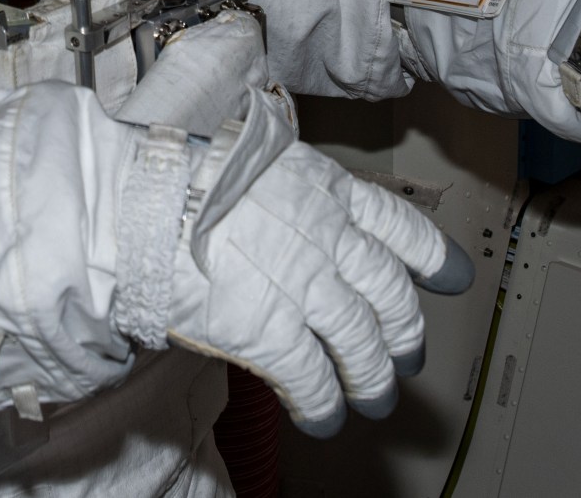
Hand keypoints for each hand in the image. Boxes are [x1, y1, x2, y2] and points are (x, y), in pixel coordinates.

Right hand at [114, 91, 472, 437]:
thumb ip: (281, 199)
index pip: (396, 224)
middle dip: (404, 331)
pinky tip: (325, 418)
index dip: (430, 255)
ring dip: (372, 378)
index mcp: (319, 187)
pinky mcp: (268, 329)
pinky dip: (324, 402)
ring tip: (373, 399)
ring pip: (361, 341)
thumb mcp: (246, 162)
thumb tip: (287, 230)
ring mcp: (301, 283)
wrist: (129, 194)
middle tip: (409, 355)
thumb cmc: (171, 170)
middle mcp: (323, 235)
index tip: (451, 275)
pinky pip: (312, 378)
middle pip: (388, 293)